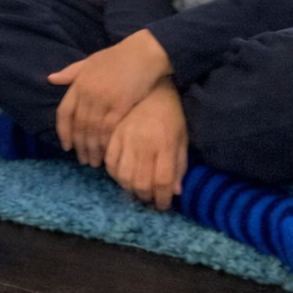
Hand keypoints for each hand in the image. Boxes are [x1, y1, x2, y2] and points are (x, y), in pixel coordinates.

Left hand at [48, 29, 170, 167]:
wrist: (143, 53)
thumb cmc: (118, 57)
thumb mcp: (90, 61)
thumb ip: (71, 72)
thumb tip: (51, 78)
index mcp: (79, 83)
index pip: (64, 112)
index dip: (64, 131)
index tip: (66, 147)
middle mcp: (88, 93)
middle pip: (79, 125)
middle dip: (80, 146)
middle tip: (83, 161)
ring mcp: (104, 99)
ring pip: (93, 130)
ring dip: (92, 149)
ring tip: (94, 162)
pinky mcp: (121, 105)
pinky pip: (109, 129)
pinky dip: (106, 143)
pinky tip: (107, 153)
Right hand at [105, 81, 187, 211]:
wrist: (152, 87)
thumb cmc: (171, 114)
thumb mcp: (182, 137)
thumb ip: (179, 164)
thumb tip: (175, 191)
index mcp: (165, 144)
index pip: (162, 181)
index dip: (162, 199)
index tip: (162, 206)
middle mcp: (144, 144)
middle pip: (140, 182)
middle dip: (144, 198)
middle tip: (147, 200)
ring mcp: (126, 138)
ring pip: (122, 175)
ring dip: (128, 189)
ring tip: (134, 191)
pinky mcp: (113, 133)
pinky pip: (109, 160)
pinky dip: (113, 173)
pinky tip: (121, 175)